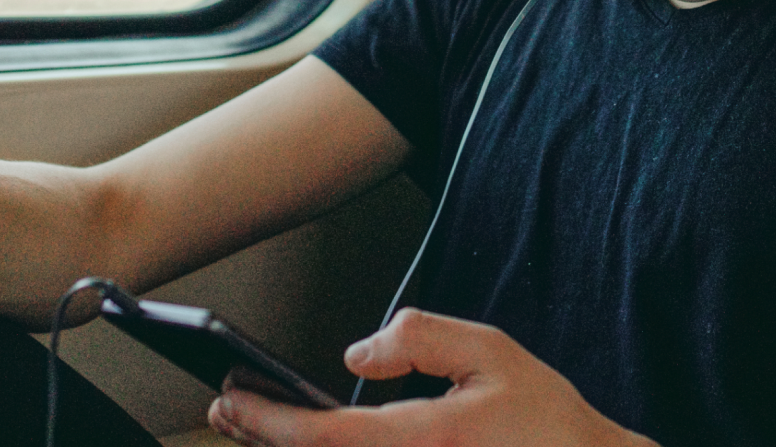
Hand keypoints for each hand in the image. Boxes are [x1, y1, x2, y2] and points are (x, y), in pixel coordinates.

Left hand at [208, 309, 655, 446]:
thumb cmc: (547, 423)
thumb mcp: (491, 353)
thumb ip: (420, 339)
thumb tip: (356, 356)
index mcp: (424, 440)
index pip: (323, 436)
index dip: (268, 419)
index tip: (234, 397)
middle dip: (259, 440)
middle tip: (228, 410)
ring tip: (250, 428)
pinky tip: (309, 443)